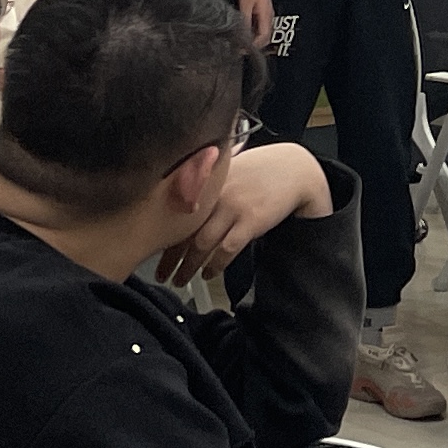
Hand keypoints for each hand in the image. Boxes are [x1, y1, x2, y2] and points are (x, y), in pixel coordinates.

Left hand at [159, 141, 330, 282]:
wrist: (296, 169)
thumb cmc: (261, 169)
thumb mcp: (229, 167)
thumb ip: (205, 182)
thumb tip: (177, 199)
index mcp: (206, 180)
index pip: (175, 212)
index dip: (161, 236)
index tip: (151, 251)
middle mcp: (215, 193)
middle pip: (184, 231)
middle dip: (170, 258)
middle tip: (162, 275)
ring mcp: (233, 207)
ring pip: (201, 244)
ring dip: (189, 266)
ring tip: (182, 280)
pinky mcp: (251, 221)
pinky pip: (227, 249)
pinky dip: (215, 264)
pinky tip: (209, 273)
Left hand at [236, 0, 276, 47]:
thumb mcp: (245, 4)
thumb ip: (244, 20)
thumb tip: (242, 34)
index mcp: (267, 16)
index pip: (264, 36)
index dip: (255, 45)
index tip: (244, 50)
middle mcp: (269, 18)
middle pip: (265, 38)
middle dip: (254, 45)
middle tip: (241, 49)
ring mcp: (268, 17)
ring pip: (263, 34)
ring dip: (254, 40)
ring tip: (241, 43)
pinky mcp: (264, 16)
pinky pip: (260, 29)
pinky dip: (253, 34)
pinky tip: (245, 34)